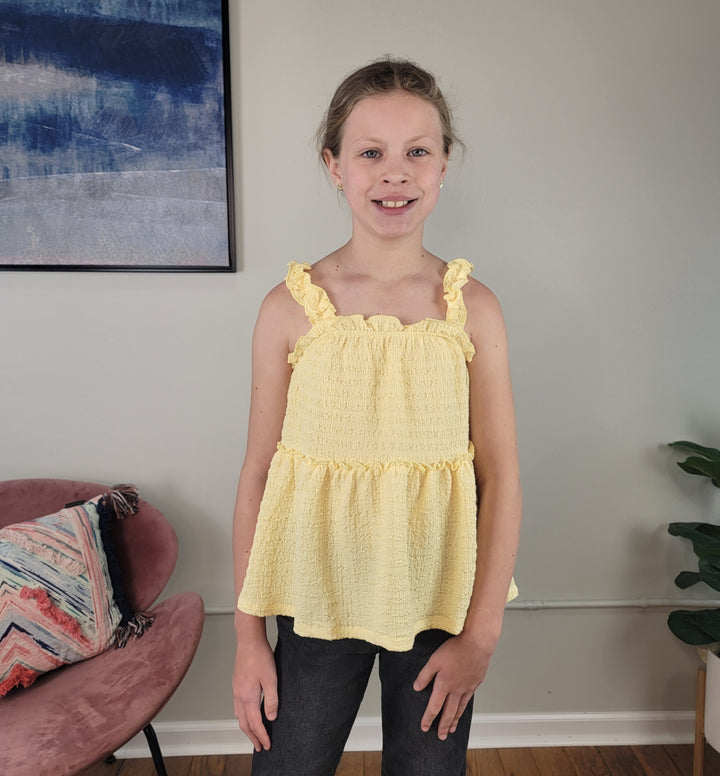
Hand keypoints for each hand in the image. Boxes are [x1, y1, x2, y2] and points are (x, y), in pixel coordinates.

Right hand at [232, 636, 277, 751]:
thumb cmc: (260, 656)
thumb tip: (271, 718)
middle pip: (244, 723)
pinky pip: (237, 706)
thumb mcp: (271, 679)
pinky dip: (242, 716)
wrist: (248, 640)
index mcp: (248, 697)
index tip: (267, 745)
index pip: (255, 723)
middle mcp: (239, 696)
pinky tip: (247, 714)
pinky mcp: (236, 684)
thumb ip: (272, 700)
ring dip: (246, 728)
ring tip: (254, 734)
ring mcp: (236, 690)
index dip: (262, 736)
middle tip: (260, 746)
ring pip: (239, 716)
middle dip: (252, 737)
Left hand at [413, 633, 493, 739]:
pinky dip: (464, 708)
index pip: (434, 706)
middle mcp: (456, 690)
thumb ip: (425, 675)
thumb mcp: (434, 660)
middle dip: (443, 726)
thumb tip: (417, 688)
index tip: (424, 727)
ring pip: (460, 708)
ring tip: (451, 729)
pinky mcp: (475, 682)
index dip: (428, 718)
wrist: (477, 644)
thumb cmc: (455, 649)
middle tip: (440, 736)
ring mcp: (467, 687)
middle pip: (448, 712)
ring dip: (454, 720)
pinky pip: (468, 699)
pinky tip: (463, 709)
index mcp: (444, 685)